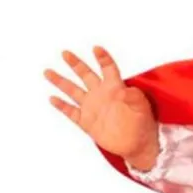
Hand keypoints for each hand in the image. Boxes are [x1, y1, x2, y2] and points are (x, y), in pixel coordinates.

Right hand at [44, 46, 159, 168]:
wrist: (136, 144)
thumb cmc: (143, 123)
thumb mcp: (142, 108)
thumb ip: (134, 97)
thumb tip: (126, 89)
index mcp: (115, 88)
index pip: (108, 68)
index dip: (103, 58)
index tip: (96, 48)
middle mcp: (101, 94)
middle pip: (86, 75)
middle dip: (76, 64)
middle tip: (65, 53)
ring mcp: (92, 107)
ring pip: (73, 91)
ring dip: (61, 82)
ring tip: (48, 72)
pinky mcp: (86, 122)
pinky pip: (71, 111)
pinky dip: (62, 105)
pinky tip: (53, 98)